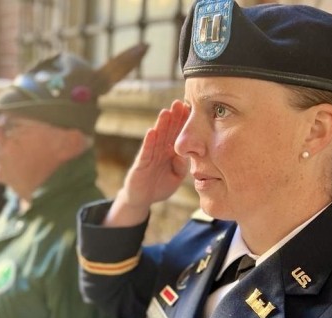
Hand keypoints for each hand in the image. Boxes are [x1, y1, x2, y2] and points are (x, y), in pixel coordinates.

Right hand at [105, 100, 189, 226]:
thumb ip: (182, 166)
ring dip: (161, 125)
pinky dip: (149, 142)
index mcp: (169, 152)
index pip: (177, 135)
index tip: (191, 109)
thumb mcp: (176, 177)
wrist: (142, 199)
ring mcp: (149, 156)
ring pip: (157, 138)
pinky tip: (152, 132)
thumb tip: (184, 155)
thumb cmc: (159, 186)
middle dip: (173, 118)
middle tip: (179, 103)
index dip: (183, 123)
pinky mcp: (141, 164)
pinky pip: (145, 152)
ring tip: (166, 112)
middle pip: (167, 131)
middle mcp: (159, 151)